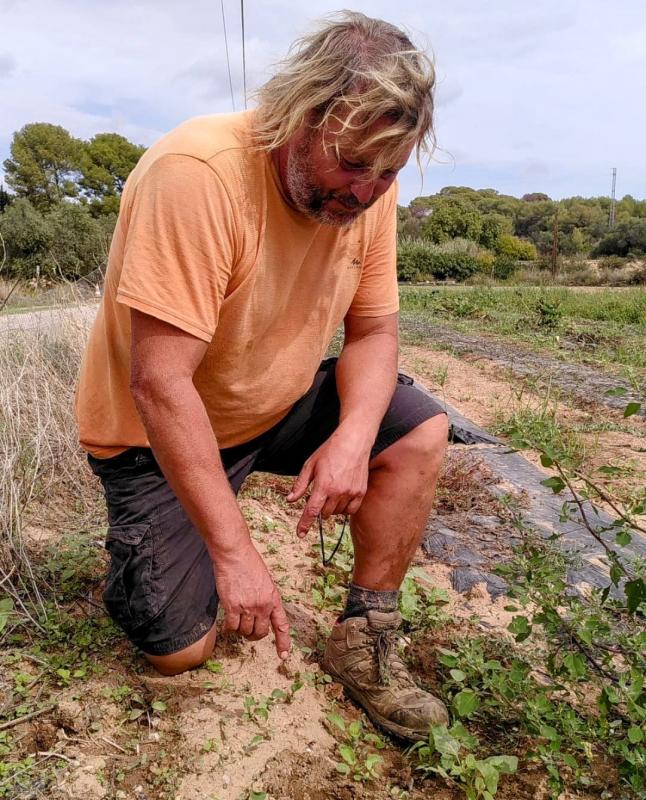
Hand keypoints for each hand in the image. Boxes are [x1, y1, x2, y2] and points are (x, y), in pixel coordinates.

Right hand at [213, 542, 289, 658]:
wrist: (235, 555)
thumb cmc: (248, 563)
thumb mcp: (265, 581)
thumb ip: (265, 597)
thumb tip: (261, 612)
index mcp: (274, 598)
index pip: (281, 625)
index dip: (283, 642)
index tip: (283, 655)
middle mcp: (263, 605)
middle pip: (260, 633)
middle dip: (254, 635)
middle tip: (248, 632)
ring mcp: (248, 607)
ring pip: (245, 631)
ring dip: (240, 630)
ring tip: (237, 619)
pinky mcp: (233, 607)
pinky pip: (232, 627)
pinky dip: (229, 628)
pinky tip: (228, 622)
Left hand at [286, 428, 370, 537]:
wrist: (353, 442)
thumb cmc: (330, 451)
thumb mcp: (310, 465)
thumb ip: (300, 484)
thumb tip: (290, 499)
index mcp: (323, 485)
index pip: (312, 511)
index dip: (305, 524)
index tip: (300, 534)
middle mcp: (338, 492)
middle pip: (325, 513)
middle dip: (319, 508)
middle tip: (319, 494)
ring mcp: (351, 492)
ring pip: (337, 513)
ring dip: (331, 508)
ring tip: (331, 491)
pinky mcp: (361, 492)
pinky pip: (351, 510)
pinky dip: (344, 508)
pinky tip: (341, 498)